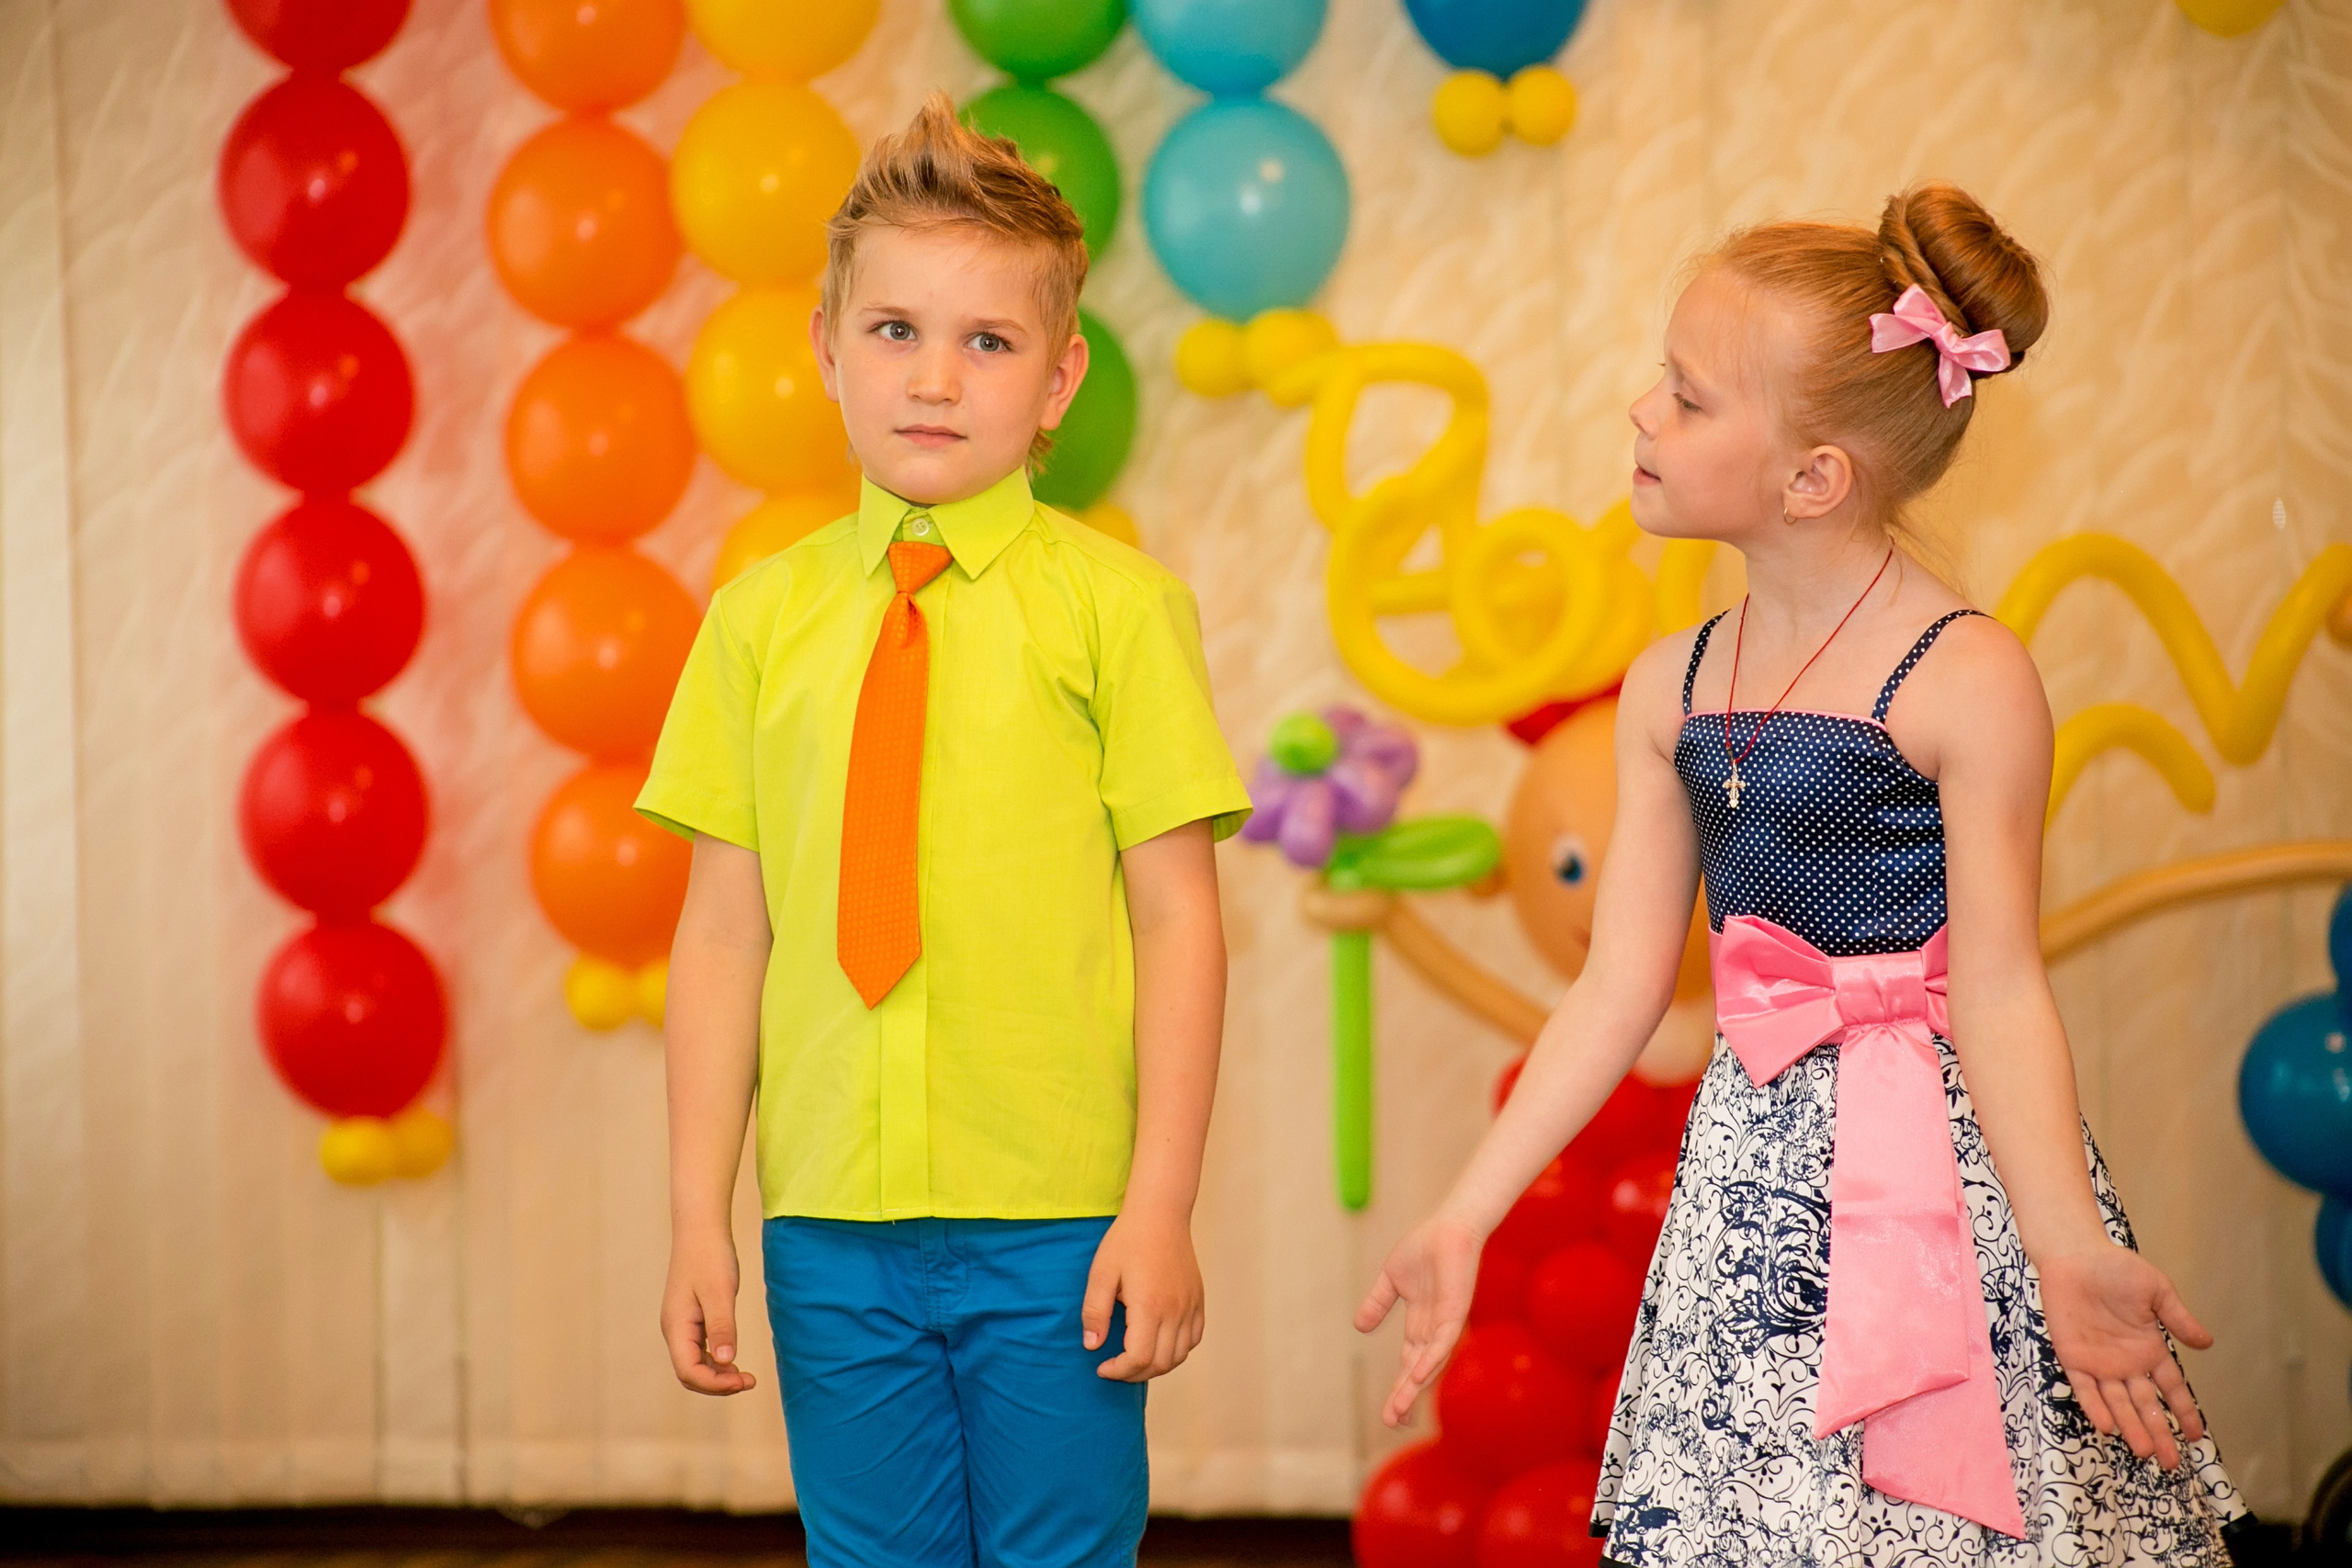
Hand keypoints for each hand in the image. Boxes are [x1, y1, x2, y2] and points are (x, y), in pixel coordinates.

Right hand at [662, 1226, 756, 1395]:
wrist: (701, 1229)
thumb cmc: (710, 1256)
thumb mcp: (719, 1292)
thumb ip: (721, 1327)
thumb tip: (725, 1361)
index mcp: (676, 1326)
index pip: (688, 1372)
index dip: (714, 1384)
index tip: (743, 1381)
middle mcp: (674, 1330)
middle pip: (689, 1373)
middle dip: (717, 1384)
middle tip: (748, 1381)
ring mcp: (681, 1325)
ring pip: (694, 1363)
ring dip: (717, 1374)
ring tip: (744, 1376)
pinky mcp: (691, 1318)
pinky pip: (699, 1350)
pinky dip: (716, 1360)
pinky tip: (732, 1359)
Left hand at [1082, 1208, 1204, 1381]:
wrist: (1160, 1214)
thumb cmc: (1127, 1240)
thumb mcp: (1101, 1273)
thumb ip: (1095, 1312)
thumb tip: (1092, 1345)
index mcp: (1149, 1305)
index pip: (1139, 1358)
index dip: (1118, 1371)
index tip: (1101, 1367)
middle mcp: (1174, 1310)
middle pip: (1160, 1363)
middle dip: (1134, 1373)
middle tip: (1115, 1367)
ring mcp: (1190, 1306)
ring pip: (1180, 1355)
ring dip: (1156, 1366)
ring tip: (1135, 1358)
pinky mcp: (1198, 1300)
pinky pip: (1193, 1338)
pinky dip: (1177, 1350)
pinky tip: (1159, 1343)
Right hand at [1355, 1215, 1481, 1427]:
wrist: (1448, 1226)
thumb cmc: (1425, 1248)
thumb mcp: (1391, 1279)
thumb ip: (1378, 1304)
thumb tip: (1359, 1328)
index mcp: (1420, 1324)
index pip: (1409, 1363)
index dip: (1399, 1388)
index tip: (1388, 1415)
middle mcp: (1435, 1330)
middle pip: (1418, 1371)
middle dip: (1405, 1397)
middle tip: (1391, 1423)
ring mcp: (1446, 1323)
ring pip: (1430, 1363)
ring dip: (1414, 1387)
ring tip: (1399, 1410)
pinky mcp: (1456, 1311)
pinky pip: (1443, 1341)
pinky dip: (1431, 1360)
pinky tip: (1418, 1376)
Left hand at [2038, 1241, 2210, 1468]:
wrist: (2074, 1255)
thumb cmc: (2116, 1269)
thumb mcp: (2156, 1291)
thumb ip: (2179, 1319)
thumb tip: (2207, 1343)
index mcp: (2150, 1348)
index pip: (2171, 1387)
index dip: (2183, 1411)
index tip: (2195, 1436)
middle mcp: (2126, 1362)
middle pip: (2146, 1404)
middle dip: (2159, 1432)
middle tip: (2170, 1462)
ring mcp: (2099, 1362)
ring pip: (2118, 1403)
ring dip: (2131, 1427)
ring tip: (2145, 1452)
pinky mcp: (2073, 1357)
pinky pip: (2085, 1388)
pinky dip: (2096, 1407)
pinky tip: (2108, 1427)